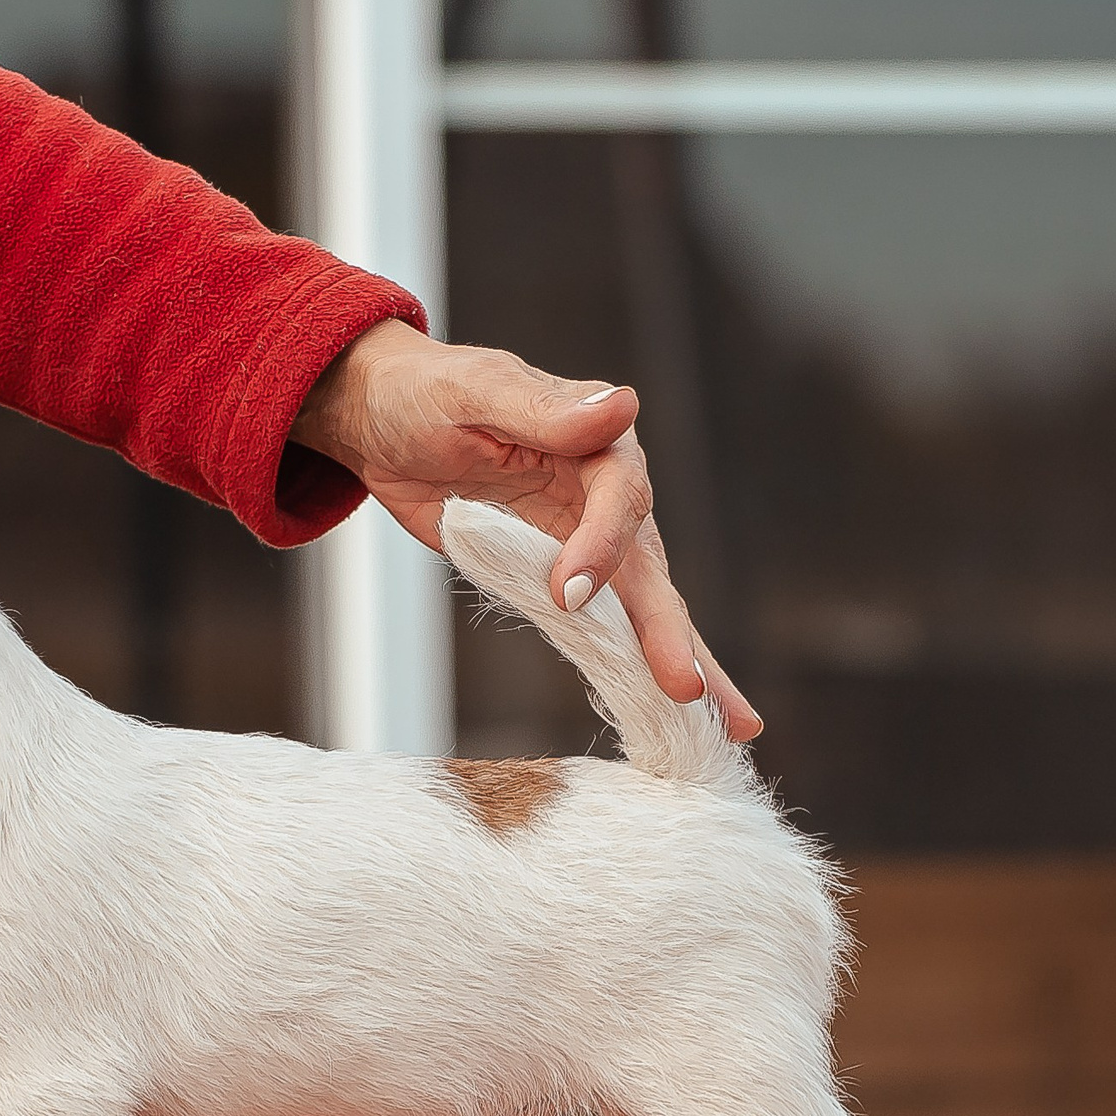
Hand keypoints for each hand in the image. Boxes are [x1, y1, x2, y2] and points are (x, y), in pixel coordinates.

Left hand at [293, 319, 759, 739]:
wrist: (388, 423)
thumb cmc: (427, 394)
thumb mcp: (473, 390)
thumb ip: (542, 408)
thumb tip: (619, 406)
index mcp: (598, 441)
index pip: (620, 497)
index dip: (601, 545)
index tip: (569, 592)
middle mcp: (609, 495)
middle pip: (649, 567)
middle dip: (670, 631)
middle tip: (691, 688)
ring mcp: (591, 542)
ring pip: (644, 607)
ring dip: (685, 663)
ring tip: (727, 724)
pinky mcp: (563, 579)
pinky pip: (605, 626)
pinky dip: (638, 669)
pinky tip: (677, 714)